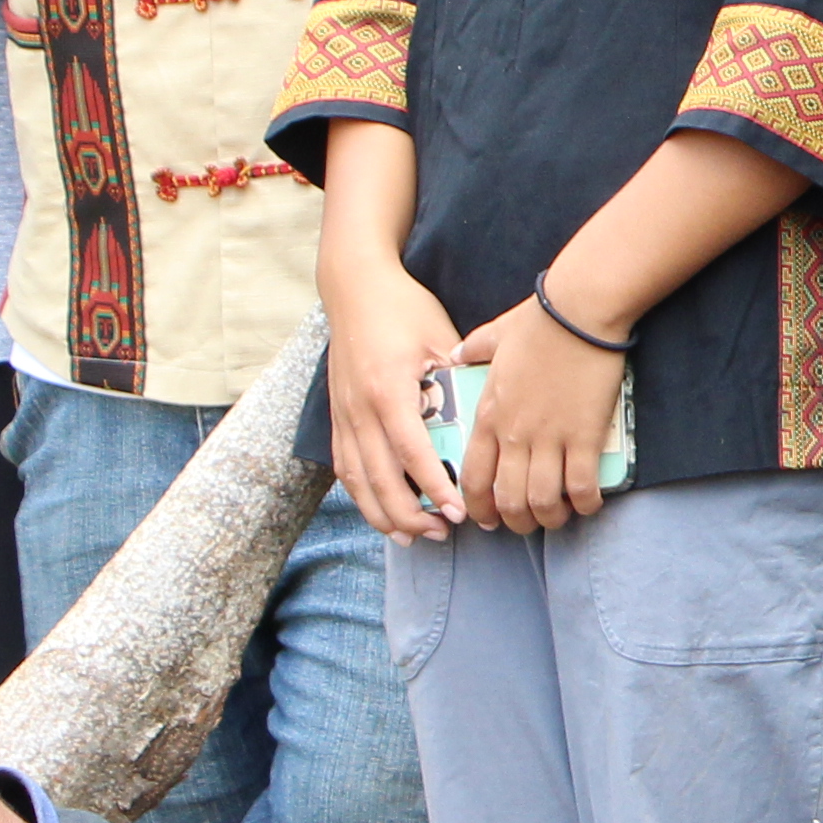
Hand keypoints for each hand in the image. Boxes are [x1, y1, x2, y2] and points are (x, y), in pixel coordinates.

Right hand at [319, 270, 466, 542]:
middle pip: (380, 478)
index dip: (435, 487)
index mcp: (388, 390)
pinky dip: (361, 495)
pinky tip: (382, 511)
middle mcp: (359, 409)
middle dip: (410, 513)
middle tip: (442, 532)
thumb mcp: (440, 338)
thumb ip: (458, 379)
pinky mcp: (335, 416)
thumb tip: (487, 416)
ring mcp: (342, 414)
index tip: (459, 511)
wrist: (353, 287)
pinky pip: (344, 467)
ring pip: (357, 480)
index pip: (412, 453)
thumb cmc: (404, 309)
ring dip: (382, 513)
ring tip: (411, 535)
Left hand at [453, 294, 627, 536]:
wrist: (579, 311)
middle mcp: (514, 433)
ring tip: (558, 518)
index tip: (486, 518)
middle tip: (525, 524)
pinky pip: (581, 485)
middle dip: (514, 521)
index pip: (472, 476)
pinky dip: (585, 503)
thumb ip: (473, 349)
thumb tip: (457, 354)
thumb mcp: (494, 334)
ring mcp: (549, 436)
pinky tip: (590, 505)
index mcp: (489, 413)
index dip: (477, 506)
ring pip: (541, 499)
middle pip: (506, 497)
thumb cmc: (540, 319)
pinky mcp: (584, 434)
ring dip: (549, 517)